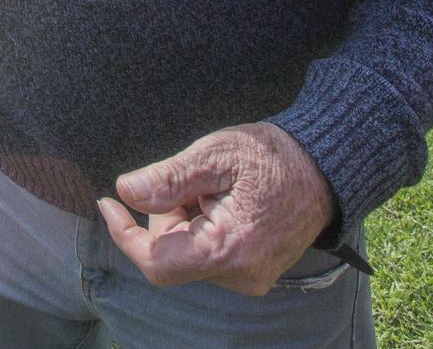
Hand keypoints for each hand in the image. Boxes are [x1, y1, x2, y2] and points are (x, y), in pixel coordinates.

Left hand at [96, 123, 335, 296]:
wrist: (325, 167)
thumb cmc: (273, 157)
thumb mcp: (216, 155)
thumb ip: (169, 178)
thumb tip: (126, 192)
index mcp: (229, 251)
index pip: (157, 262)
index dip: (124, 233)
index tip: (107, 202)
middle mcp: (240, 276)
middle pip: (172, 254)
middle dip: (167, 214)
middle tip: (191, 180)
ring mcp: (249, 278)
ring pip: (189, 253)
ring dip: (185, 218)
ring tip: (216, 188)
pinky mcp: (253, 271)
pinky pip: (209, 253)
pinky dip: (203, 225)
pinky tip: (223, 200)